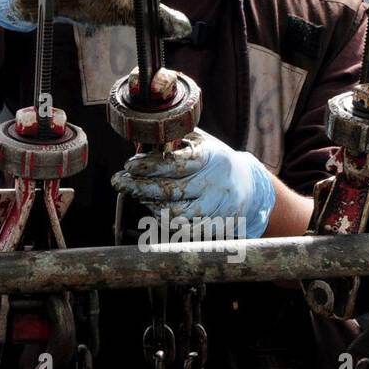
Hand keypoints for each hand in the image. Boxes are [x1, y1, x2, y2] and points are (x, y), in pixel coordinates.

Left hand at [112, 128, 275, 237]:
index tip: (129, 165)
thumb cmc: (215, 160)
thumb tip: (142, 138)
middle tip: (118, 182)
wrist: (249, 187)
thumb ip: (175, 139)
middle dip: (139, 187)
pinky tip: (153, 209)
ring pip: (176, 214)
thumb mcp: (201, 142)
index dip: (149, 166)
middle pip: (171, 191)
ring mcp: (215, 208)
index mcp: (210, 158)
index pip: (176, 163)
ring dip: (150, 205)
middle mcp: (214, 184)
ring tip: (136, 194)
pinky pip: (184, 230)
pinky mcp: (215, 226)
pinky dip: (164, 221)